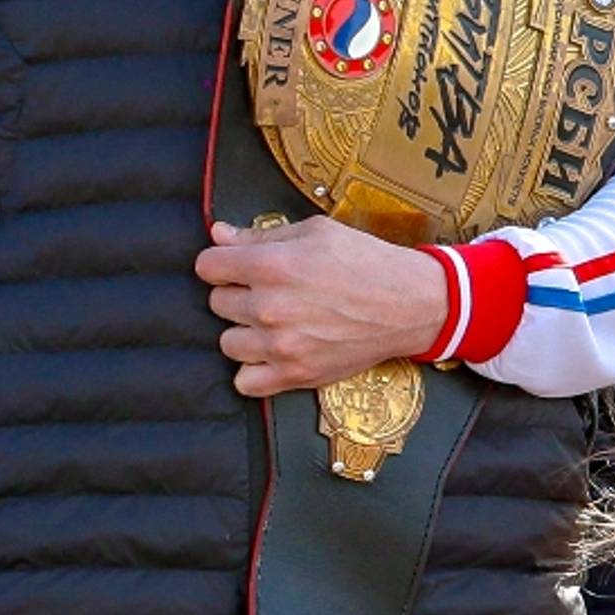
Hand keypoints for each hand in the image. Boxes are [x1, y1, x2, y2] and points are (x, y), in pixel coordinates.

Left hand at [197, 215, 451, 394]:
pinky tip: (272, 353)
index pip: (207, 267)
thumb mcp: (315, 232)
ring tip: (272, 323)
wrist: (408, 304)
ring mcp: (281, 345)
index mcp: (271, 265)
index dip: (221, 264)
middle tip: (268, 292)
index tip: (236, 267)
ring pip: (227, 342)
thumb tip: (218, 234)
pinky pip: (245, 382)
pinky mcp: (295, 375)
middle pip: (217, 303)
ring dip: (245, 332)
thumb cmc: (364, 261)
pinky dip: (254, 370)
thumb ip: (261, 235)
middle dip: (238, 294)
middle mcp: (269, 307)